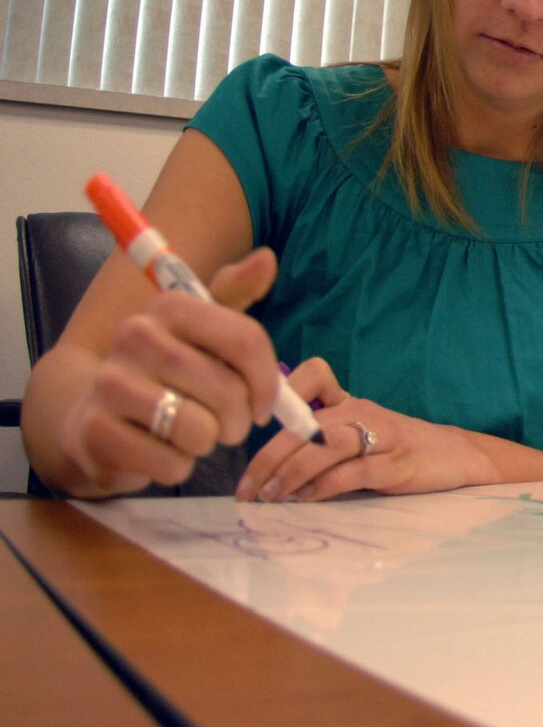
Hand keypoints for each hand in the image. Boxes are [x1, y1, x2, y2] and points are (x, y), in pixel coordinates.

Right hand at [53, 250, 282, 494]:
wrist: (91, 415)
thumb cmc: (166, 373)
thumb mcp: (202, 330)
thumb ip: (235, 295)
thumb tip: (266, 259)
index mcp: (170, 306)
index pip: (246, 341)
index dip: (267, 381)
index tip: (265, 403)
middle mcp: (135, 335)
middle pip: (228, 390)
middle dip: (239, 420)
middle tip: (226, 424)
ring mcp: (110, 382)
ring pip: (202, 431)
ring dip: (207, 443)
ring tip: (189, 433)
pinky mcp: (96, 431)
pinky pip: (172, 464)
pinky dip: (177, 467)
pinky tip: (159, 451)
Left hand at [235, 358, 496, 501]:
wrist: (457, 456)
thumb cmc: (398, 449)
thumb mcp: (359, 436)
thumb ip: (321, 442)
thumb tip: (267, 468)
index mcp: (349, 403)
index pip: (313, 376)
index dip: (281, 393)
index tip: (256, 427)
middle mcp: (362, 412)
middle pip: (305, 424)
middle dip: (269, 458)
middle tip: (248, 490)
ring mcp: (381, 436)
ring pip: (325, 445)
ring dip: (291, 473)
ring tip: (272, 498)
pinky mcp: (396, 464)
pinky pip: (351, 472)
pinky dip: (323, 487)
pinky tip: (308, 500)